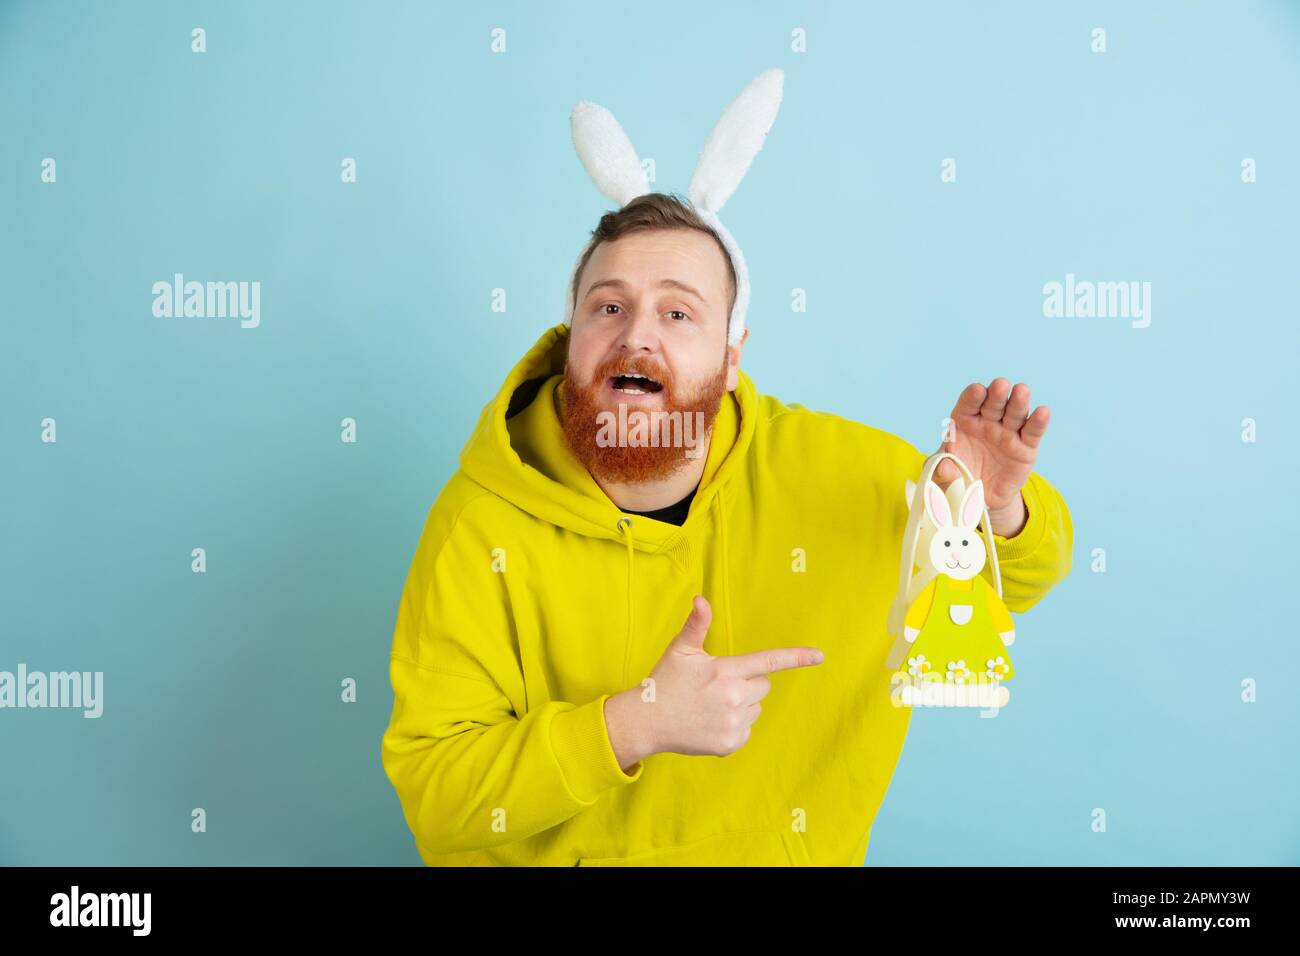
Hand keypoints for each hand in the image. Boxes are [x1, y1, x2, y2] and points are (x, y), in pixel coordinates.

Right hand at [606, 596, 824, 763]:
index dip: (796, 657)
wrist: (647, 721)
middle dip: (747, 682)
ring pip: (755, 708)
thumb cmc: (664, 681)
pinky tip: (710, 721)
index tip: (820, 655)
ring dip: (741, 704)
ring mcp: (733, 723)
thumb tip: (701, 598)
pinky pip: (746, 728)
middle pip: (763, 685)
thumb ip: (697, 625)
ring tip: (710, 704)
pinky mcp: (730, 743)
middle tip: (718, 684)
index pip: (768, 662)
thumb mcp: (680, 650)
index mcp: (725, 671)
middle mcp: (734, 698)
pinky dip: (733, 724)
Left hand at [934, 378, 1050, 536]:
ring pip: (1014, 414)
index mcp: (964, 422)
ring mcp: (1008, 433)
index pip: (968, 404)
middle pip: (993, 405)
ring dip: (1018, 402)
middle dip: (996, 394)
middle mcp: (987, 423)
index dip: (972, 397)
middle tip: (1000, 384)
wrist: (981, 497)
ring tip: (1021, 391)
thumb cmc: (960, 477)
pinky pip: (1032, 433)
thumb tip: (944, 466)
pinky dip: (1038, 422)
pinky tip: (1043, 411)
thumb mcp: (946, 476)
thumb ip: (944, 471)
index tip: (976, 391)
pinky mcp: (1025, 448)